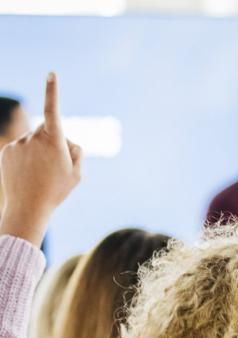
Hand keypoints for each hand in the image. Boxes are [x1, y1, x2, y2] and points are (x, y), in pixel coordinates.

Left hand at [0, 73, 81, 244]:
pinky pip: (20, 148)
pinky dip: (25, 157)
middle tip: (56, 167)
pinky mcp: (6, 151)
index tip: (52, 74)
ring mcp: (18, 144)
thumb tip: (68, 140)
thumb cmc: (56, 191)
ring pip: (33, 140)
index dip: (53, 91)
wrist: (28, 208)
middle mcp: (34, 138)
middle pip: (47, 131)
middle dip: (54, 141)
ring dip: (38, 152)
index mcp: (55, 142)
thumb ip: (77, 152)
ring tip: (40, 175)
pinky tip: (27, 174)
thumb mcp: (77, 173)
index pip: (53, 110)